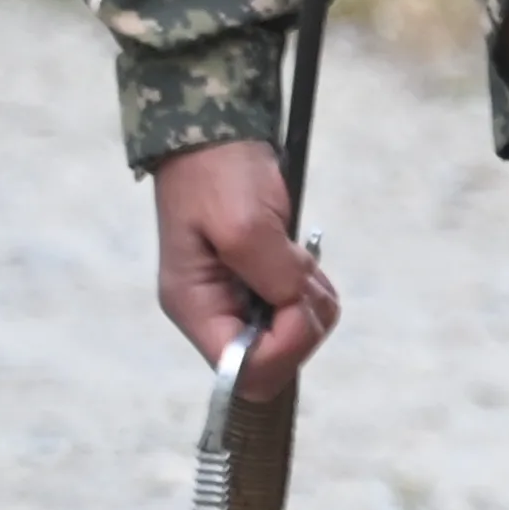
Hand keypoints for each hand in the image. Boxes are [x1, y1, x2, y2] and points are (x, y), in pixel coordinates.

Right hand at [151, 139, 339, 384]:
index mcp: (195, 308)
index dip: (281, 348)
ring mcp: (237, 302)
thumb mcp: (243, 221)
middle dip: (302, 328)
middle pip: (271, 365)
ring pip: (293, 339)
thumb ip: (271, 273)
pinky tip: (303, 263)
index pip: (239, 372)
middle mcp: (213, 315)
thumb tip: (293, 309)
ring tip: (302, 263)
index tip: (296, 301)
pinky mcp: (260, 287)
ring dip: (312, 306)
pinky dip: (313, 293)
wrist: (217, 137)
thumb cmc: (220, 175)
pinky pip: (300, 312)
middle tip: (304, 279)